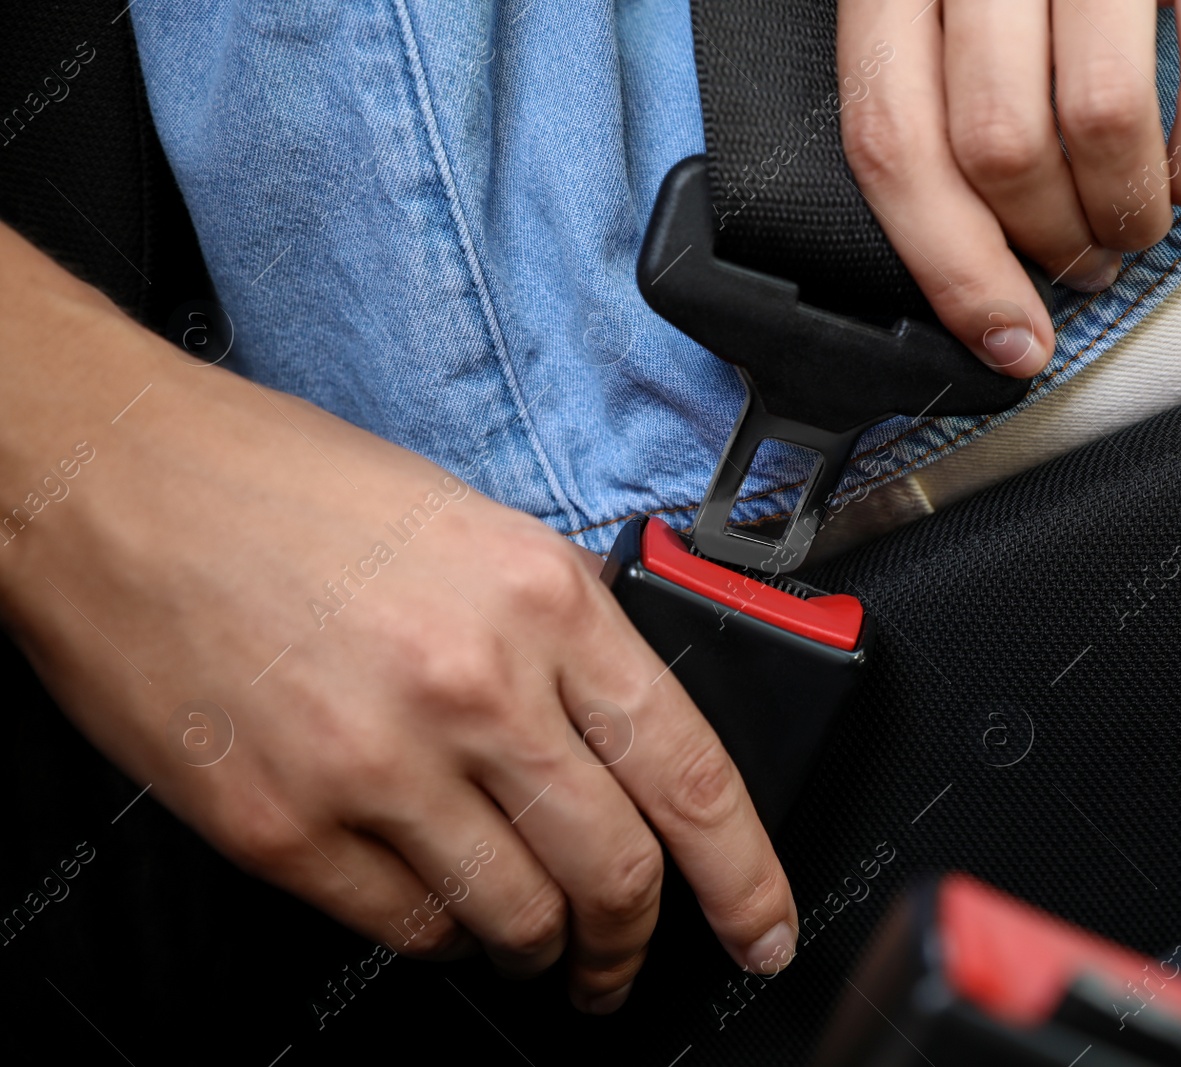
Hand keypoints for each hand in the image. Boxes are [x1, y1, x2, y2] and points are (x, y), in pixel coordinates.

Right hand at [0, 224, 797, 1013]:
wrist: (114, 483)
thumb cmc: (286, 489)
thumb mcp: (474, 528)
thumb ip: (565, 632)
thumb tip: (630, 728)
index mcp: (542, 600)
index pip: (690, 772)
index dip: (744, 875)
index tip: (760, 926)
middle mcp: (473, 688)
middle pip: (616, 870)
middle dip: (636, 940)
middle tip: (629, 960)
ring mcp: (375, 767)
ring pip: (518, 920)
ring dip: (543, 949)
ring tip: (536, 941)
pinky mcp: (284, 829)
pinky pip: (408, 930)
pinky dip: (444, 937)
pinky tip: (441, 908)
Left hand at [838, 0, 1180, 375]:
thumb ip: (925, 92)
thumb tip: (964, 261)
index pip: (894, 144)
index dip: (949, 269)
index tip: (1005, 341)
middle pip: (997, 149)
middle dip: (1046, 243)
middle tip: (1079, 266)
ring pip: (1099, 122)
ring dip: (1127, 212)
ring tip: (1136, 226)